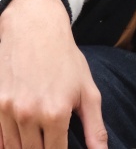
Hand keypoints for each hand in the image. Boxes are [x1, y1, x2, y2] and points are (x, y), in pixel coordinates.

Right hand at [0, 0, 107, 148]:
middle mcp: (30, 115)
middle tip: (51, 140)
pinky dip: (9, 142)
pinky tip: (22, 136)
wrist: (35, 29)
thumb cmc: (64, 59)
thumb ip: (95, 126)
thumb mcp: (87, 89)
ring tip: (39, 138)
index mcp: (56, 113)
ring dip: (27, 147)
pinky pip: (0, 138)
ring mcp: (9, 110)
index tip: (61, 148)